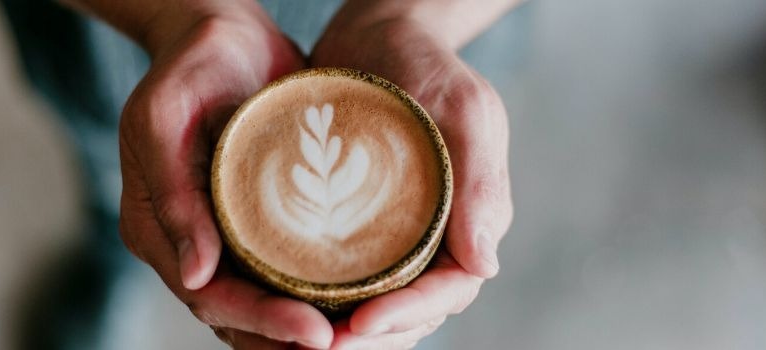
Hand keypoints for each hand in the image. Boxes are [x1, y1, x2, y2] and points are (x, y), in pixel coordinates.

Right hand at [116, 5, 332, 348]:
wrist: (226, 34)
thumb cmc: (191, 63)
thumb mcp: (166, 114)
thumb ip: (174, 191)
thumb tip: (195, 274)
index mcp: (155, 225)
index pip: (208, 296)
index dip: (262, 321)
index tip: (316, 334)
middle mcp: (188, 242)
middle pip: (236, 315)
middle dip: (287, 338)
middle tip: (344, 344)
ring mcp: (222, 237)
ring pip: (260, 304)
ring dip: (300, 327)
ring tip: (356, 337)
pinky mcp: (256, 224)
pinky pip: (281, 274)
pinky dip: (312, 294)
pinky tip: (354, 303)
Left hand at [311, 14, 514, 349]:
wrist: (380, 33)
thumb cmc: (428, 65)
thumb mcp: (465, 110)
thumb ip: (482, 181)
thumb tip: (485, 264)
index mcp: (470, 222)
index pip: (447, 291)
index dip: (406, 316)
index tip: (359, 327)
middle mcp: (435, 239)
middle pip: (409, 312)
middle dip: (368, 341)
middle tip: (316, 348)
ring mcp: (394, 236)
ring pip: (374, 304)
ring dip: (339, 331)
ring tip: (293, 342)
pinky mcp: (354, 227)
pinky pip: (341, 276)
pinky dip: (317, 298)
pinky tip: (280, 306)